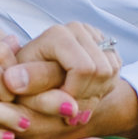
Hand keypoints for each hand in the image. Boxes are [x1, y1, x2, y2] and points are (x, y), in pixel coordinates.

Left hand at [3, 22, 120, 131]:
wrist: (31, 74)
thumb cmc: (23, 82)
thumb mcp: (22, 90)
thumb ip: (43, 96)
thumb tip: (67, 107)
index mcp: (57, 34)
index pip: (84, 68)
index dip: (74, 93)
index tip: (57, 106)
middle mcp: (78, 29)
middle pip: (101, 71)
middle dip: (85, 96)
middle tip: (65, 109)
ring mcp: (93, 36)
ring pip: (111, 73)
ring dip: (93, 95)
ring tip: (71, 101)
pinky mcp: (105, 46)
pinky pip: (115, 73)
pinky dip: (100, 90)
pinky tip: (81, 93)